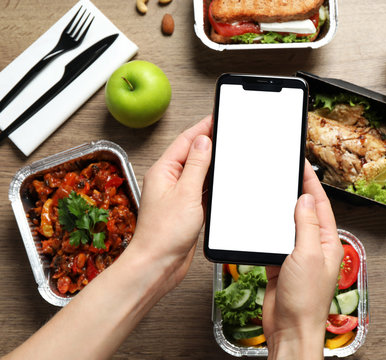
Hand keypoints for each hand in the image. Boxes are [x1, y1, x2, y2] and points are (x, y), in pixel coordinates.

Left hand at [129, 115, 211, 291]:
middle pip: (191, 153)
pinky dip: (212, 182)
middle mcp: (169, 180)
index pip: (186, 140)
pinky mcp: (185, 209)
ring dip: (211, 162)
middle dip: (208, 141)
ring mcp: (177, 195)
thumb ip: (196, 165)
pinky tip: (221, 180)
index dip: (202, 127)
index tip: (216, 117)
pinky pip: (201, 189)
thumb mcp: (186, 193)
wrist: (158, 264)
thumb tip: (203, 141)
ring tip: (226, 151)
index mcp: (163, 171)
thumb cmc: (164, 234)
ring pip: (197, 171)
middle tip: (225, 131)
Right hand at [263, 161, 342, 359]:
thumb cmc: (306, 300)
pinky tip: (263, 220)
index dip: (312, 183)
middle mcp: (313, 247)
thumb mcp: (308, 255)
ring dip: (282, 209)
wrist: (289, 328)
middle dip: (298, 191)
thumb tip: (305, 199)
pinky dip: (269, 229)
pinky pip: (274, 240)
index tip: (303, 165)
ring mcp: (296, 255)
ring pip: (289, 224)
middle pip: (305, 211)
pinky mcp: (280, 263)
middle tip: (289, 171)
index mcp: (327, 242)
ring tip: (275, 190)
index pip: (320, 205)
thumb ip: (305, 225)